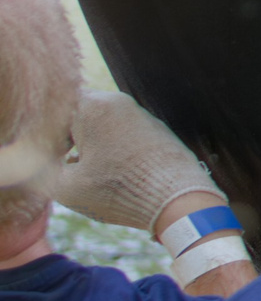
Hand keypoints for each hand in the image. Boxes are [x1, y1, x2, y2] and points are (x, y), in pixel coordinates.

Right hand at [52, 90, 219, 232]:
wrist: (175, 198)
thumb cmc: (117, 191)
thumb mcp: (64, 186)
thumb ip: (45, 168)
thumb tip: (47, 161)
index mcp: (94, 107)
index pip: (55, 110)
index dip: (47, 136)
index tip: (53, 159)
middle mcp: (119, 102)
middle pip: (79, 113)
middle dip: (68, 137)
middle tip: (68, 163)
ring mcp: (140, 115)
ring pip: (102, 124)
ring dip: (90, 143)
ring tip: (90, 171)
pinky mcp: (156, 129)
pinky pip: (123, 133)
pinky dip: (112, 148)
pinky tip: (113, 172)